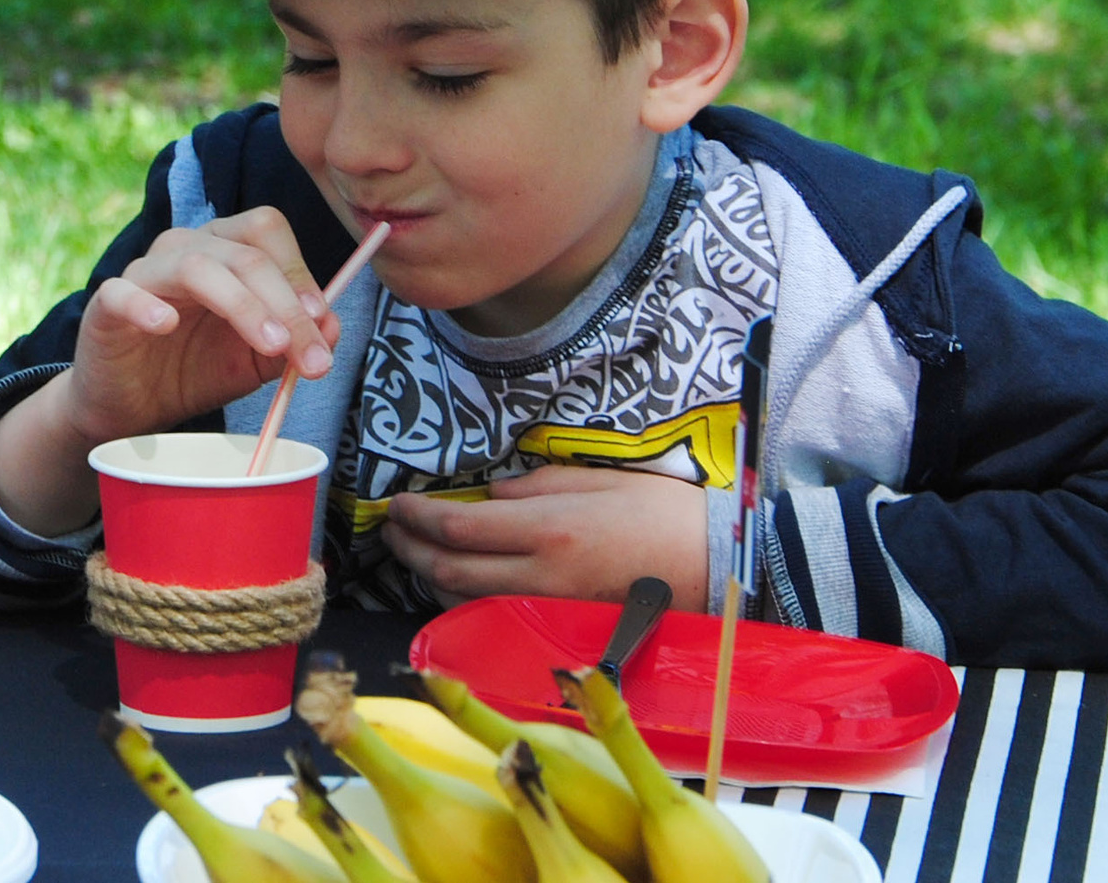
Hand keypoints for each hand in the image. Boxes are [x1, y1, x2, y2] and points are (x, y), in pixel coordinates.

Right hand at [54, 207, 342, 448]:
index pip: (266, 233)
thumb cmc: (194, 370)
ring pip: (195, 266)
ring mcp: (144, 273)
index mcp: (224, 250)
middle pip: (243, 252)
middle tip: (309, 356)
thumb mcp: (256, 359)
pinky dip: (145, 305)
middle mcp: (185, 249)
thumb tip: (333, 327)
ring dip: (241, 304)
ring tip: (269, 345)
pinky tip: (164, 325)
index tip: (322, 323)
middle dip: (285, 304)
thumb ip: (294, 340)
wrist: (132, 407)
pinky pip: (124, 292)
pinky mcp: (106, 305)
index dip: (299, 273)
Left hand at [382, 466, 710, 608]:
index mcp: (549, 528)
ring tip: (414, 553)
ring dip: (429, 578)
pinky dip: (464, 601)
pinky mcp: (562, 628)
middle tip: (390, 529)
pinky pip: (496, 617)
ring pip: (466, 601)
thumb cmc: (663, 515)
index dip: (417, 518)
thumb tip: (490, 493)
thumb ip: (536, 485)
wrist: (716, 568)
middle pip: (450, 570)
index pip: (459, 528)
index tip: (397, 504)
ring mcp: (550, 608)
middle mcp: (542, 574)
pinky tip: (457, 584)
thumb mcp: (597, 480)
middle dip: (409, 550)